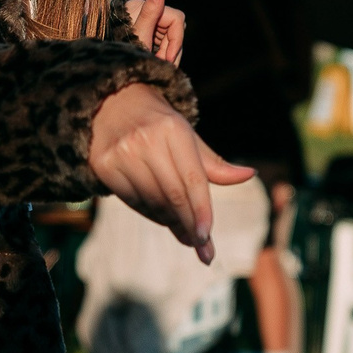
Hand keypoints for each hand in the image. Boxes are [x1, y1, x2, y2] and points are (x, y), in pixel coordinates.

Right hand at [88, 83, 253, 262]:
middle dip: (189, 226)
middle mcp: (146, 140)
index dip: (201, 211)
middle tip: (202, 248)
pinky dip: (151, 214)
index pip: (193, 180)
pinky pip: (132, 200)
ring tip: (185, 236)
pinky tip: (163, 219)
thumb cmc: (158, 124)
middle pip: (173, 195)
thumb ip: (214, 163)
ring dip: (171, 224)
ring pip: (153, 201)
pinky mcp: (103, 164)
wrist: (111, 104)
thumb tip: (250, 175)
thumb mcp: (187, 136)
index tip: (207, 237)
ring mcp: (122, 152)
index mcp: (173, 130)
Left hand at [125, 0, 184, 63]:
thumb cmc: (122, 50)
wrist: (112, 66)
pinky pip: (165, 44)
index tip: (168, 59)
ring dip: (167, 54)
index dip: (176, 40)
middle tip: (159, 63)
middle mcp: (149, 12)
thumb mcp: (138, 34)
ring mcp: (150, 23)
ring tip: (155, 64)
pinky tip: (154, 61)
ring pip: (172, 39)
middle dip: (170, 50)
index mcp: (144, 7)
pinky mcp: (150, 34)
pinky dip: (163, 55)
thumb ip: (150, 11)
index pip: (176, 19)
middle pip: (174, 31)